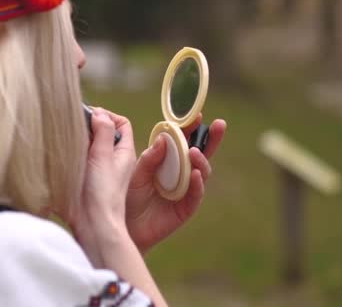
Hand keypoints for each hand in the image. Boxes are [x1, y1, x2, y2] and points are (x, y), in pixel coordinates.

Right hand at [70, 108, 136, 266]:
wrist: (92, 224)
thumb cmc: (102, 193)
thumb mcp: (104, 156)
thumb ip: (102, 131)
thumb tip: (99, 113)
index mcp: (124, 153)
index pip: (121, 124)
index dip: (108, 115)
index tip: (91, 115)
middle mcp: (113, 160)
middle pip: (103, 133)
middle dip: (89, 126)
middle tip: (75, 126)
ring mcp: (98, 169)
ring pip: (89, 145)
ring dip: (78, 140)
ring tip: (67, 140)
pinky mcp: (85, 179)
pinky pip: (79, 159)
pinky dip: (71, 153)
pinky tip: (62, 154)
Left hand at [126, 115, 225, 252]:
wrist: (122, 225)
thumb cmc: (127, 196)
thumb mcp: (136, 173)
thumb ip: (150, 158)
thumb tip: (165, 139)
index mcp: (167, 161)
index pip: (182, 141)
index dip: (190, 128)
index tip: (196, 115)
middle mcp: (180, 174)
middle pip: (200, 154)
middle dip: (211, 139)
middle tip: (219, 125)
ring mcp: (185, 191)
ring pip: (201, 172)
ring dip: (201, 160)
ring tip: (194, 152)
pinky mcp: (185, 208)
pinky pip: (195, 194)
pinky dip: (197, 184)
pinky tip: (196, 174)